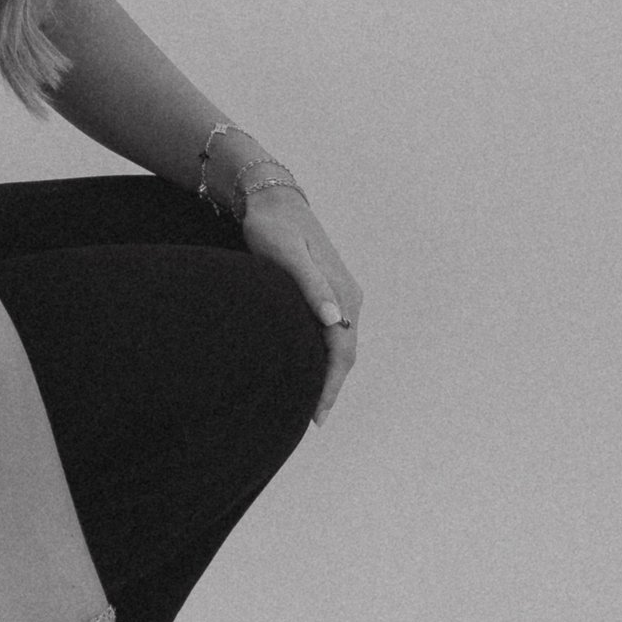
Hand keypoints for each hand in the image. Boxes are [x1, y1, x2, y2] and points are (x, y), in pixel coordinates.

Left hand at [235, 184, 360, 425]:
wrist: (272, 200)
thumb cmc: (273, 227)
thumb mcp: (288, 255)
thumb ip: (311, 286)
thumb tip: (333, 320)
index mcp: (342, 293)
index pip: (342, 349)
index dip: (331, 383)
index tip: (317, 413)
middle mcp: (348, 298)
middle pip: (346, 352)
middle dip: (332, 386)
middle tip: (314, 420)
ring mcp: (341, 295)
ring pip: (341, 345)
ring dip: (331, 374)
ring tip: (313, 404)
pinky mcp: (328, 293)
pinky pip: (333, 334)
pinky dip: (325, 357)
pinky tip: (310, 369)